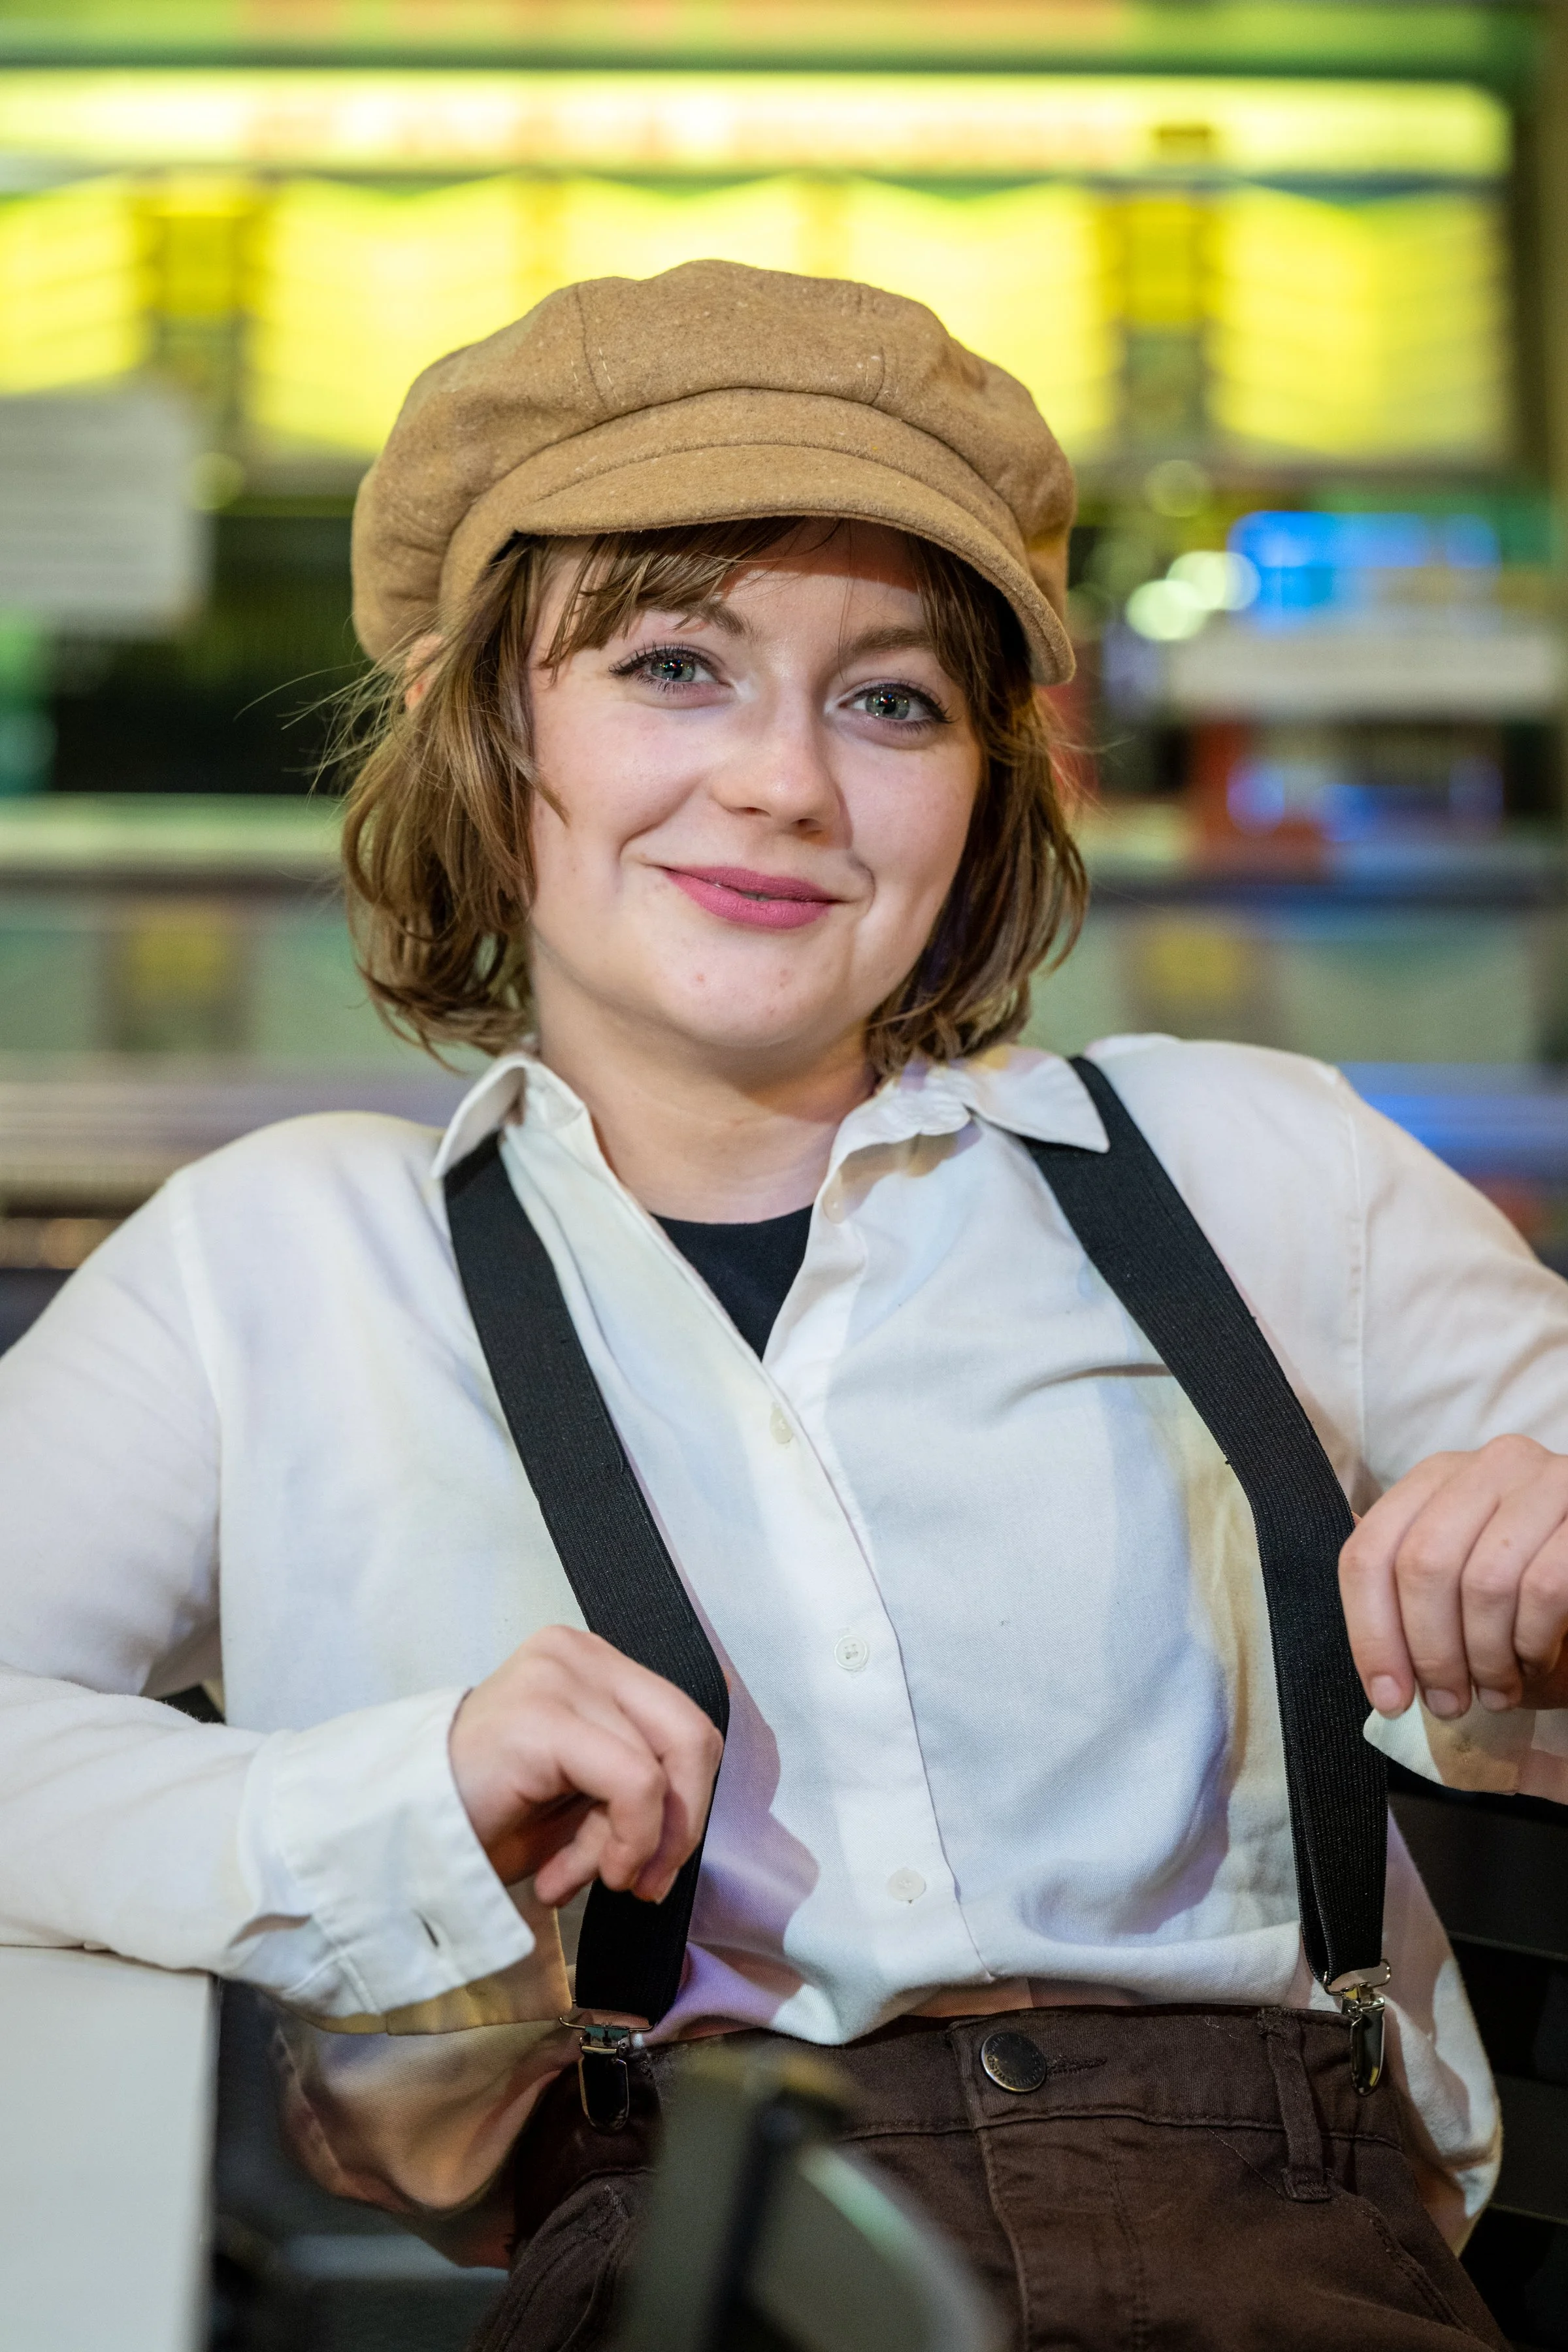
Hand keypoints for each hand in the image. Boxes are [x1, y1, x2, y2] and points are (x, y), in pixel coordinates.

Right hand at [448, 1625, 722, 1906]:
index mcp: (592, 1662)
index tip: (657, 1865)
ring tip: (587, 1879)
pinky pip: (632, 1782)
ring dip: (636, 1846)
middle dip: (682, 1824)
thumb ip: (636, 1788)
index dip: (689, 1803)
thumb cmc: (484, 1816)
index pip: (685, 1722)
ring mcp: (560, 1676)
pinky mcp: (544, 1714)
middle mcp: (578, 1653)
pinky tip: (569, 1876)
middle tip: (644, 1882)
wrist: (399, 1837)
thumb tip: (682, 1827)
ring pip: (662, 1766)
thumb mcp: (581, 1797)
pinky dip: (624, 1842)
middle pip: (691, 1734)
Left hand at [1340, 1436, 1567, 1719]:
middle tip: (1448, 1704)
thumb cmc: (1530, 1596)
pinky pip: (1544, 1588)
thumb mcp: (1460, 1588)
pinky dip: (1532, 1643)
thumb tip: (1366, 1644)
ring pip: (1484, 1583)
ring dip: (1486, 1658)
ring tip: (1496, 1693)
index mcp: (1436, 1479)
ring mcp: (1546, 1481)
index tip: (1388, 1698)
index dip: (1370, 1634)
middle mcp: (1488, 1466)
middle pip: (1421, 1566)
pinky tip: (1534, 1664)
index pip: (1369, 1553)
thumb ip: (1405, 1591)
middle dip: (1431, 1654)